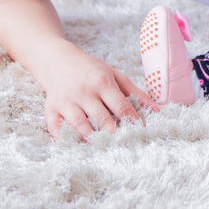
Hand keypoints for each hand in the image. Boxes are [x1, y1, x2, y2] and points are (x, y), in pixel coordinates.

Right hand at [37, 40, 161, 139]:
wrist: (58, 60)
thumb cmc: (90, 69)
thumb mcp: (114, 75)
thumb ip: (135, 92)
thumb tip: (158, 109)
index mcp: (102, 82)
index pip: (120, 106)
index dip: (132, 121)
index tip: (140, 132)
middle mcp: (84, 92)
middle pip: (101, 118)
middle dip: (113, 133)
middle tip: (123, 145)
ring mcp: (66, 101)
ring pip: (79, 125)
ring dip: (91, 139)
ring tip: (102, 148)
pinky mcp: (51, 108)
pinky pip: (56, 127)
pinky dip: (64, 138)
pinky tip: (75, 145)